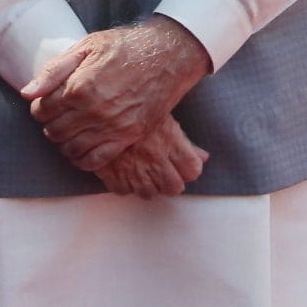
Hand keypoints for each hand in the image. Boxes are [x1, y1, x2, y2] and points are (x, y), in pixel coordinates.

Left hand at [20, 18, 211, 174]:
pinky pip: (95, 161)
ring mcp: (112, 126)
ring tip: (73, 129)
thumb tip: (27, 94)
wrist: (170, 54)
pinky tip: (83, 147)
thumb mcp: (87, 47)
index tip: (51, 102)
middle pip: (53, 131)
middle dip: (52, 124)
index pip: (41, 110)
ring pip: (70, 148)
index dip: (42, 106)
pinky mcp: (129, 136)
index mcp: (79, 87)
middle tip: (63, 115)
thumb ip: (54, 70)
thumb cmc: (127, 46)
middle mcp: (94, 110)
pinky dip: (82, 160)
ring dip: (66, 142)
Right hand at [93, 113, 209, 198]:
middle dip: (171, 182)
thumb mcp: (165, 121)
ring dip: (148, 186)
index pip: (192, 171)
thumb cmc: (135, 113)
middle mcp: (155, 160)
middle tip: (164, 174)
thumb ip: (186, 144)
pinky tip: (125, 173)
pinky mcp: (112, 175)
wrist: (102, 113)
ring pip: (149, 194)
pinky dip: (125, 185)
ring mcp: (134, 170)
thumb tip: (203, 158)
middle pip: (174, 187)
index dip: (189, 170)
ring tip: (144, 174)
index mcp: (171, 143)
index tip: (184, 167)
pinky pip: (124, 191)